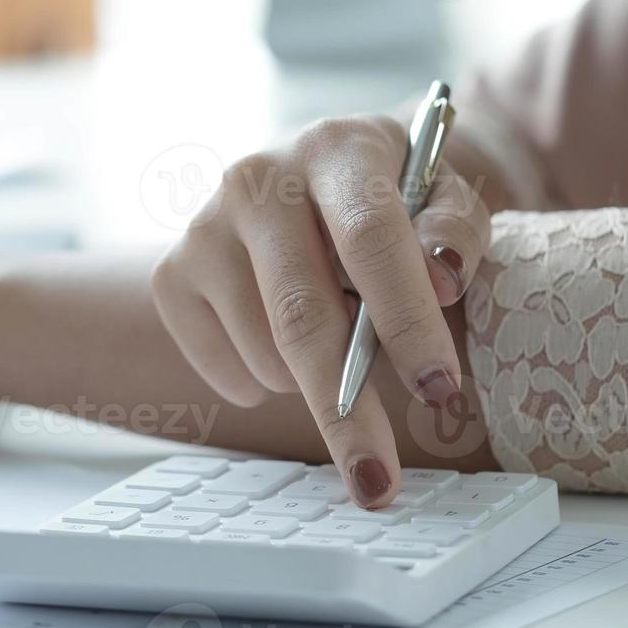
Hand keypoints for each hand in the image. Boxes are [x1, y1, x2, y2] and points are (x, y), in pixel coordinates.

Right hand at [149, 113, 491, 507]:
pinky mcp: (170, 273)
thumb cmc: (395, 200)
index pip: (370, 238)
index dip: (406, 318)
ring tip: (338, 341)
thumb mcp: (447, 198)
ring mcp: (203, 226)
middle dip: (345, 407)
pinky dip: (263, 384)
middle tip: (376, 480)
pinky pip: (221, 367)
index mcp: (336, 148)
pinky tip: (284, 342)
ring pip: (264, 351)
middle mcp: (256, 177)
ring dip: (312, 381)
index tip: (439, 388)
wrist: (317, 177)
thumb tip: (440, 277)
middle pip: (301, 313)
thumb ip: (457, 232)